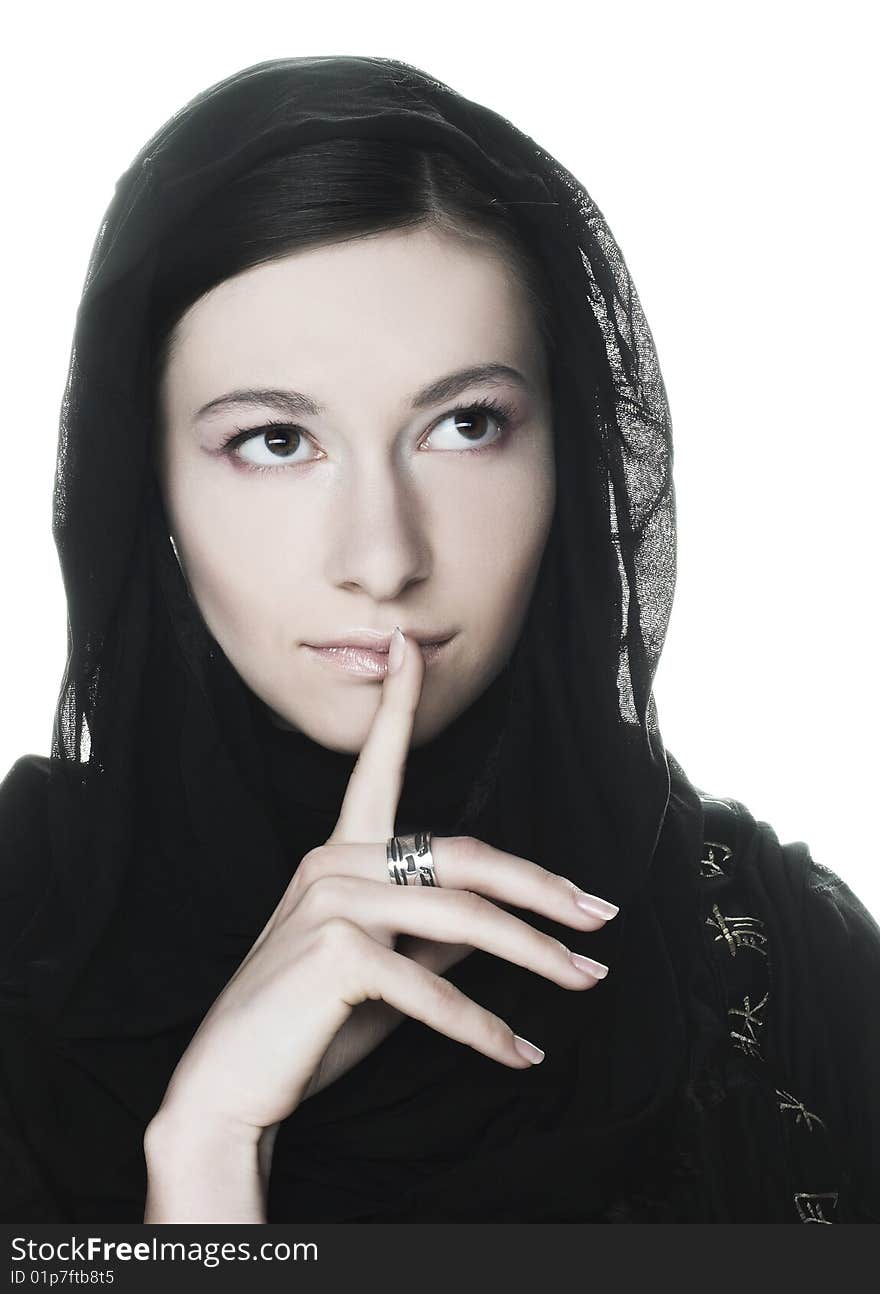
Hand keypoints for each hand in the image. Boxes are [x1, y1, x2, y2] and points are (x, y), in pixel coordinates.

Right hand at [148, 629, 615, 1161]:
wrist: (230, 1089)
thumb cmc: (307, 1026)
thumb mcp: (384, 973)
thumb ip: (434, 937)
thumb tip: (499, 924)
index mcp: (341, 852)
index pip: (376, 767)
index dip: (397, 704)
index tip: (408, 646)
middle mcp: (333, 860)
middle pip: (463, 855)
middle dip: (543, 888)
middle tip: (602, 916)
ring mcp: (330, 900)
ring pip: (462, 917)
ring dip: (536, 956)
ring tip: (586, 982)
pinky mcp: (334, 951)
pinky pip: (432, 987)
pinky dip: (485, 1027)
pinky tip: (521, 1053)